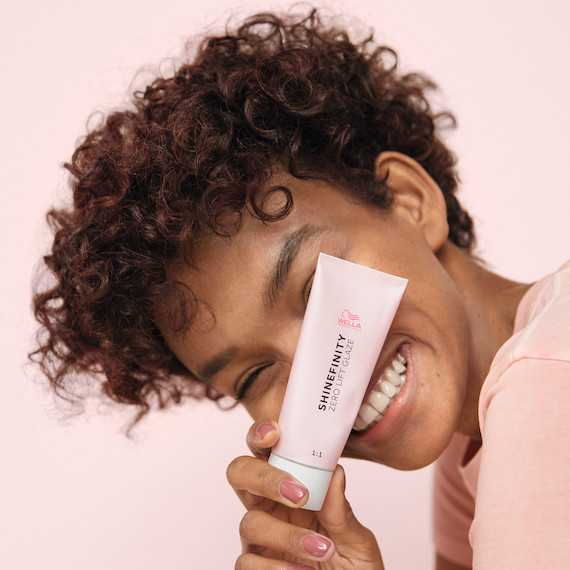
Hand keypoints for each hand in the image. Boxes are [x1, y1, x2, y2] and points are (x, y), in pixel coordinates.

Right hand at [227, 420, 384, 568]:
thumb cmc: (353, 569)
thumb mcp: (357, 540)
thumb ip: (342, 511)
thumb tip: (335, 471)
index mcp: (293, 487)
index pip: (269, 451)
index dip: (261, 435)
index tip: (275, 433)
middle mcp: (269, 508)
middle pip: (240, 473)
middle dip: (262, 476)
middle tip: (299, 494)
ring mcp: (258, 540)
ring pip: (249, 522)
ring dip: (287, 536)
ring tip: (321, 550)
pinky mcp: (252, 568)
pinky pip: (246, 563)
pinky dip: (275, 568)